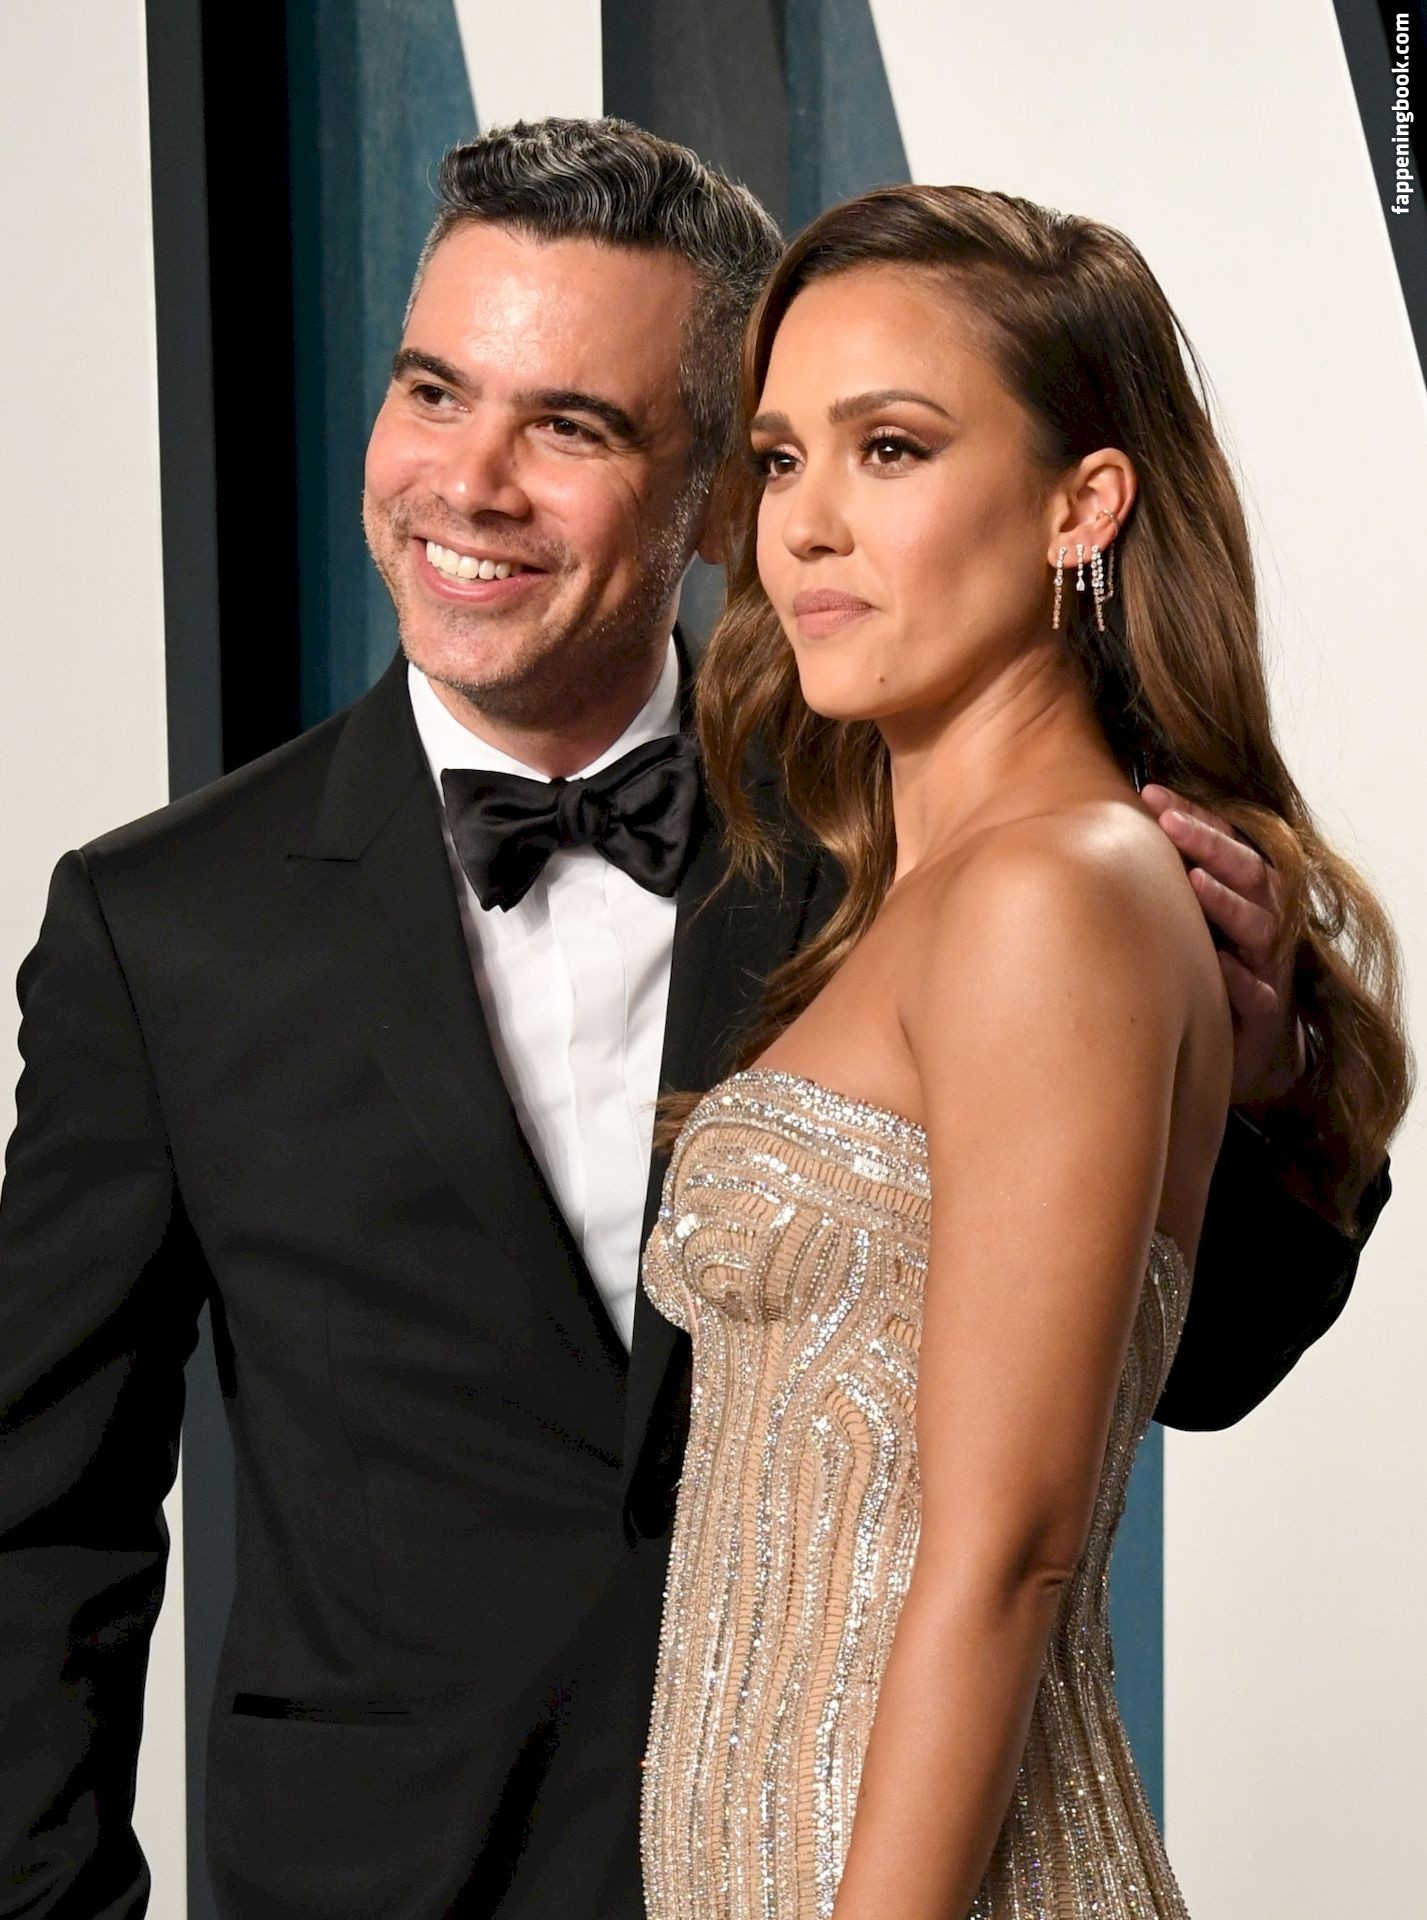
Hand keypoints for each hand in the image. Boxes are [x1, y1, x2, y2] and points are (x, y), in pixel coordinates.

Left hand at [1140, 785, 1303, 1107]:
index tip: (1151, 792)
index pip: (1229, 841)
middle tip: (1168, 820)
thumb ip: (1159, 879)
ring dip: (1227, 901)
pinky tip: (1219, 965)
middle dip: (1210, 843)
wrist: (1235, 1048)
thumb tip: (1096, 829)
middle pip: (1250, 871)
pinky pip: (1259, 994)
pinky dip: (1240, 979)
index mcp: (1245, 892)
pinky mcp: (1266, 1016)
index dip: (1196, 815)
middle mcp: (1263, 922)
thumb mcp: (1182, 922)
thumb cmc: (1200, 975)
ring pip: (1260, 925)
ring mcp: (1268, 967)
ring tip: (1193, 880)